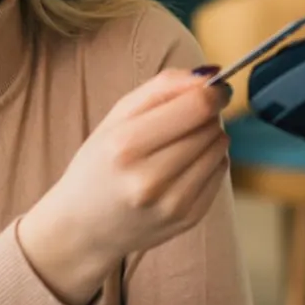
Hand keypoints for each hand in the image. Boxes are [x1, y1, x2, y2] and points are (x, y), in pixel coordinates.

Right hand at [20, 68, 230, 304]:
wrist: (83, 228)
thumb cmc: (99, 165)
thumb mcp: (115, 118)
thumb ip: (161, 88)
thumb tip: (210, 76)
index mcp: (126, 145)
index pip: (196, 107)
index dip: (214, 92)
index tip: (216, 88)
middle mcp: (150, 178)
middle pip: (210, 127)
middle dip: (206, 116)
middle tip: (186, 120)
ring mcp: (172, 204)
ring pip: (220, 150)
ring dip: (209, 139)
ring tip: (181, 145)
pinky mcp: (189, 219)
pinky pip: (221, 174)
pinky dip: (209, 163)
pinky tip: (184, 167)